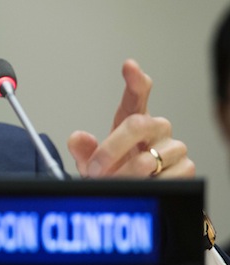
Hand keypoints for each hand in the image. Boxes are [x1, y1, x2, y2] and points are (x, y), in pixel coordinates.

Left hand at [67, 59, 194, 178]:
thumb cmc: (115, 173)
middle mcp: (155, 129)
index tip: (129, 66)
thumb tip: (78, 138)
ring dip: (128, 174)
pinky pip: (168, 176)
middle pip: (139, 124)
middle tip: (95, 169)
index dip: (135, 80)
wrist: (136, 198)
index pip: (136, 95)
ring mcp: (172, 147)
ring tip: (116, 184)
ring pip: (150, 157)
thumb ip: (83, 150)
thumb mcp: (92, 163)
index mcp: (131, 120)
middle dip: (112, 148)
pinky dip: (149, 186)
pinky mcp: (185, 167)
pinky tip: (143, 187)